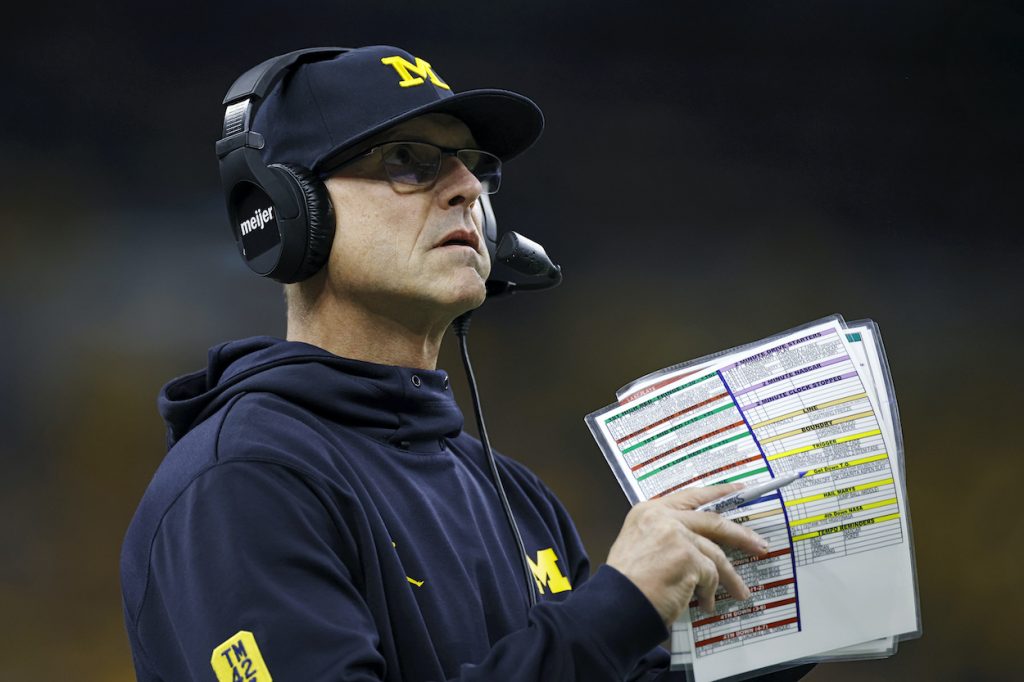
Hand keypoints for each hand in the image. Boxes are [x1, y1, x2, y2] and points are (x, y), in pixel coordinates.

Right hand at [606, 483, 768, 626]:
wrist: (616, 603)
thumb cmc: (625, 583)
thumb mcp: (639, 545)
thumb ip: (666, 536)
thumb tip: (698, 547)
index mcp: (649, 511)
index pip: (690, 496)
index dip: (717, 493)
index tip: (738, 490)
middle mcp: (663, 518)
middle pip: (713, 521)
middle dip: (740, 535)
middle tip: (758, 544)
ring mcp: (677, 536)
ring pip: (716, 554)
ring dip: (730, 576)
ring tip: (739, 591)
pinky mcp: (688, 557)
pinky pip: (711, 576)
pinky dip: (710, 592)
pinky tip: (705, 603)